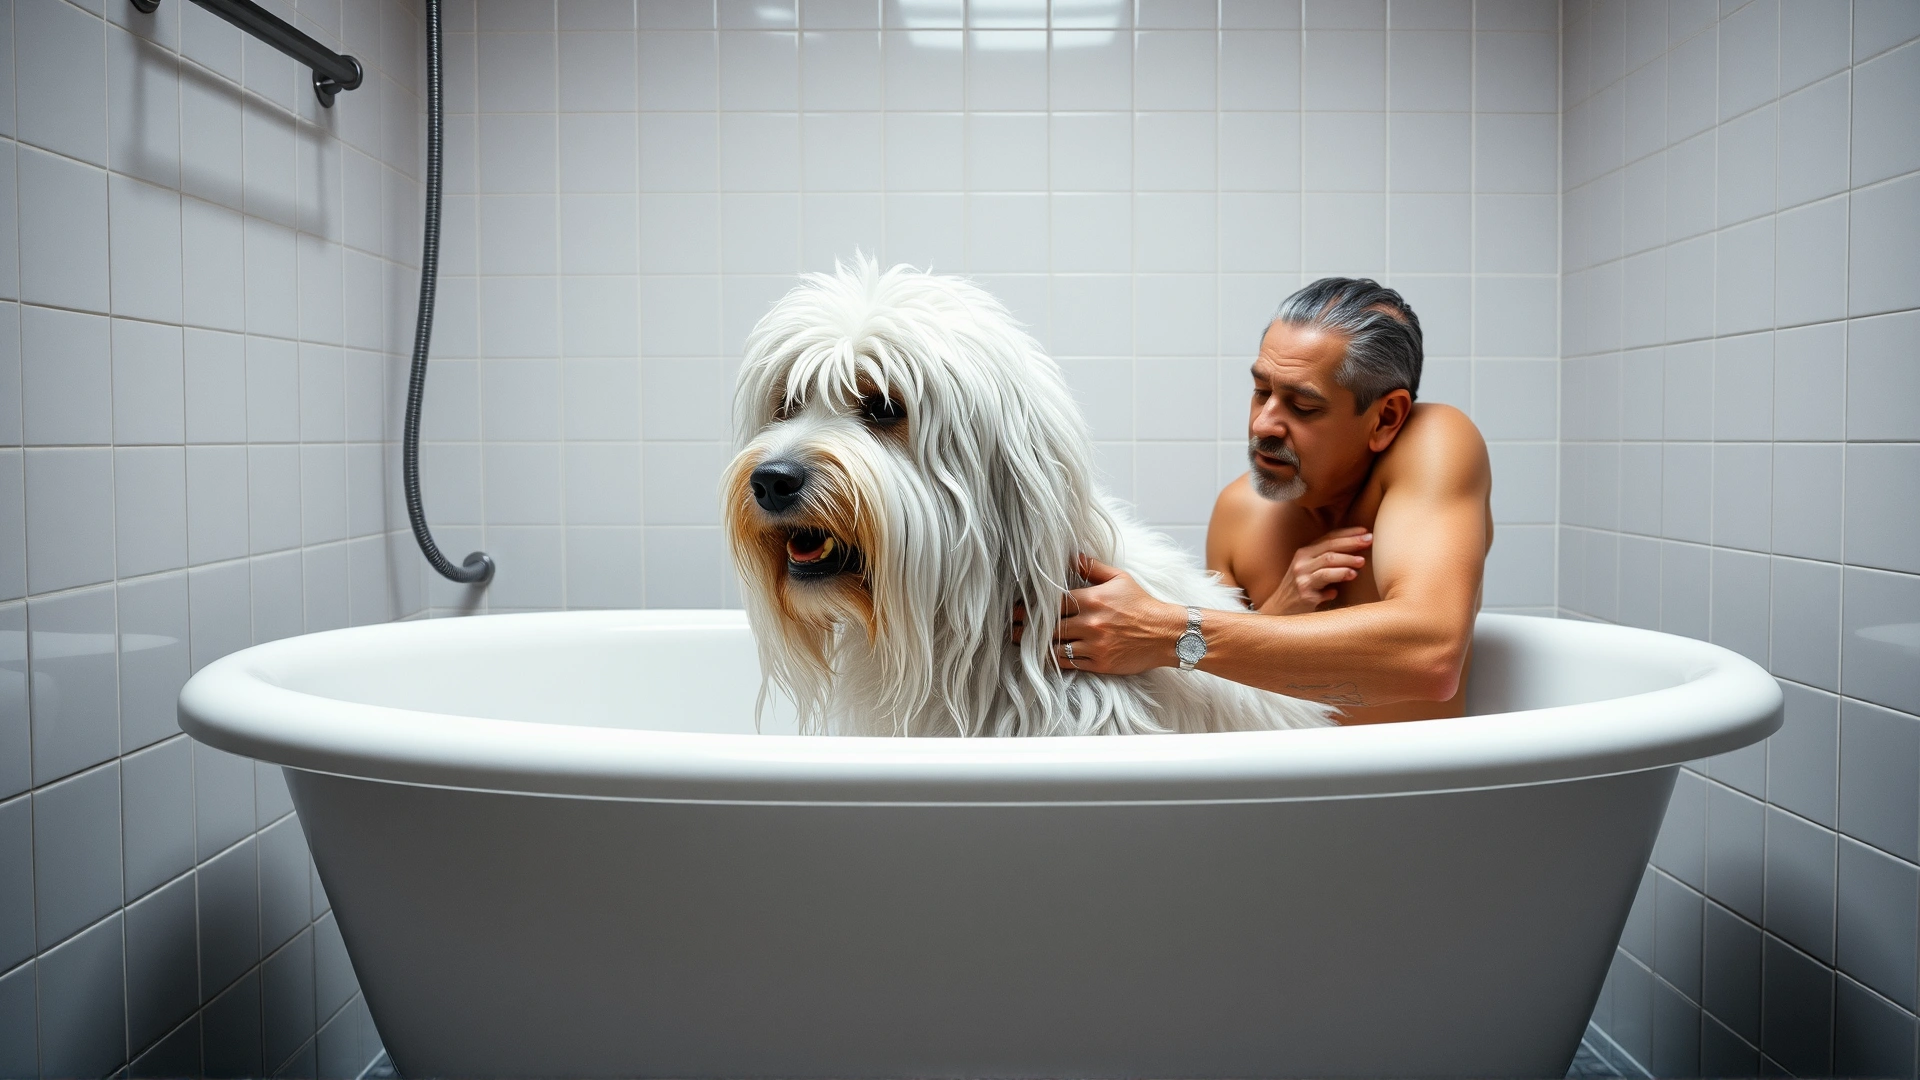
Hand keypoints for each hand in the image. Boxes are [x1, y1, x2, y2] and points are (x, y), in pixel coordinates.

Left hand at [1012, 556, 1186, 674]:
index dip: (1032, 607)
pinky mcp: (1100, 663)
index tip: (1016, 609)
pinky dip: (1055, 661)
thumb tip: (1070, 555)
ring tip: (1021, 644)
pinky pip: (1070, 664)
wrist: (1165, 633)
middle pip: (1049, 628)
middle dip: (1026, 628)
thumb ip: (1091, 567)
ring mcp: (1094, 646)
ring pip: (1056, 648)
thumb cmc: (1142, 604)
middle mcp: (1090, 623)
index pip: (1052, 604)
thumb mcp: (1119, 578)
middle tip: (1010, 628)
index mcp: (1092, 600)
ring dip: (1037, 647)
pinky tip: (1043, 658)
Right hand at [1259, 527, 1371, 615]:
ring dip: (1346, 562)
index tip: (1365, 531)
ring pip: (1327, 564)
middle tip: (1369, 541)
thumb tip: (1358, 551)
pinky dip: (1334, 587)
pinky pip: (1324, 588)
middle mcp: (1301, 563)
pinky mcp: (1304, 595)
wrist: (1279, 610)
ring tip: (1361, 563)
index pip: (1328, 538)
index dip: (1348, 533)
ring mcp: (1301, 578)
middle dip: (1351, 543)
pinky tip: (1338, 591)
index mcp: (1304, 553)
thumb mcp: (1309, 569)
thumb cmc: (1301, 588)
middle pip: (1330, 548)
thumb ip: (1327, 559)